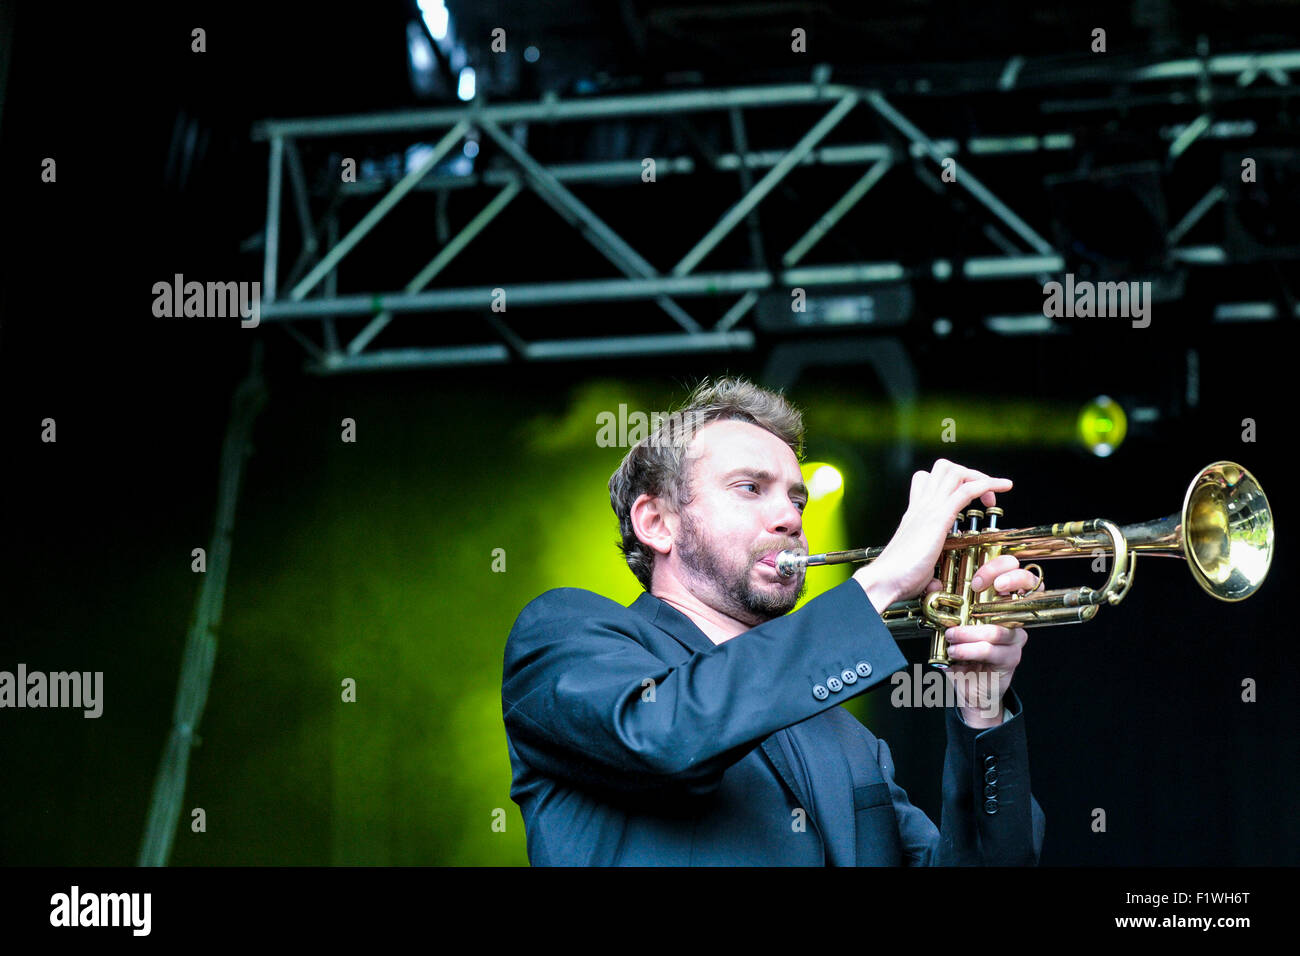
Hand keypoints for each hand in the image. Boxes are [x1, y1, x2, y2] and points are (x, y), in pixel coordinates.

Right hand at [854, 459, 1011, 608]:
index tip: (966, 498)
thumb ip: (928, 572)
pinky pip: (966, 490)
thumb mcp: (917, 568)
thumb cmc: (896, 577)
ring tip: (992, 494)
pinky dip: (989, 484)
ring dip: (979, 476)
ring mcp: (929, 509)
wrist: (883, 580)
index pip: (926, 480)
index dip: (948, 482)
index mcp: (915, 514)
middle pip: (943, 468)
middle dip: (968, 474)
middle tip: (982, 495)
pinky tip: (1003, 487)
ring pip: (955, 472)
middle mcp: (921, 506)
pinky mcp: (938, 518)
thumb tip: (934, 583)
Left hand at [942, 553, 1034, 726]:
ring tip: (951, 635)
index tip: (976, 579)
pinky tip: (954, 651)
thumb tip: (933, 584)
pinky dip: (968, 649)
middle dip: (1003, 579)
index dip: (1001, 568)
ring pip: (996, 627)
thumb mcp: (952, 623)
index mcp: (1002, 602)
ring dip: (967, 631)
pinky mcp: (1010, 658)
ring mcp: (1015, 637)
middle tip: (975, 587)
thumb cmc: (962, 651)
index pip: (1017, 572)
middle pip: (1028, 585)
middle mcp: (1014, 615)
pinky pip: (990, 650)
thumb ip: (946, 603)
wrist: (969, 687)